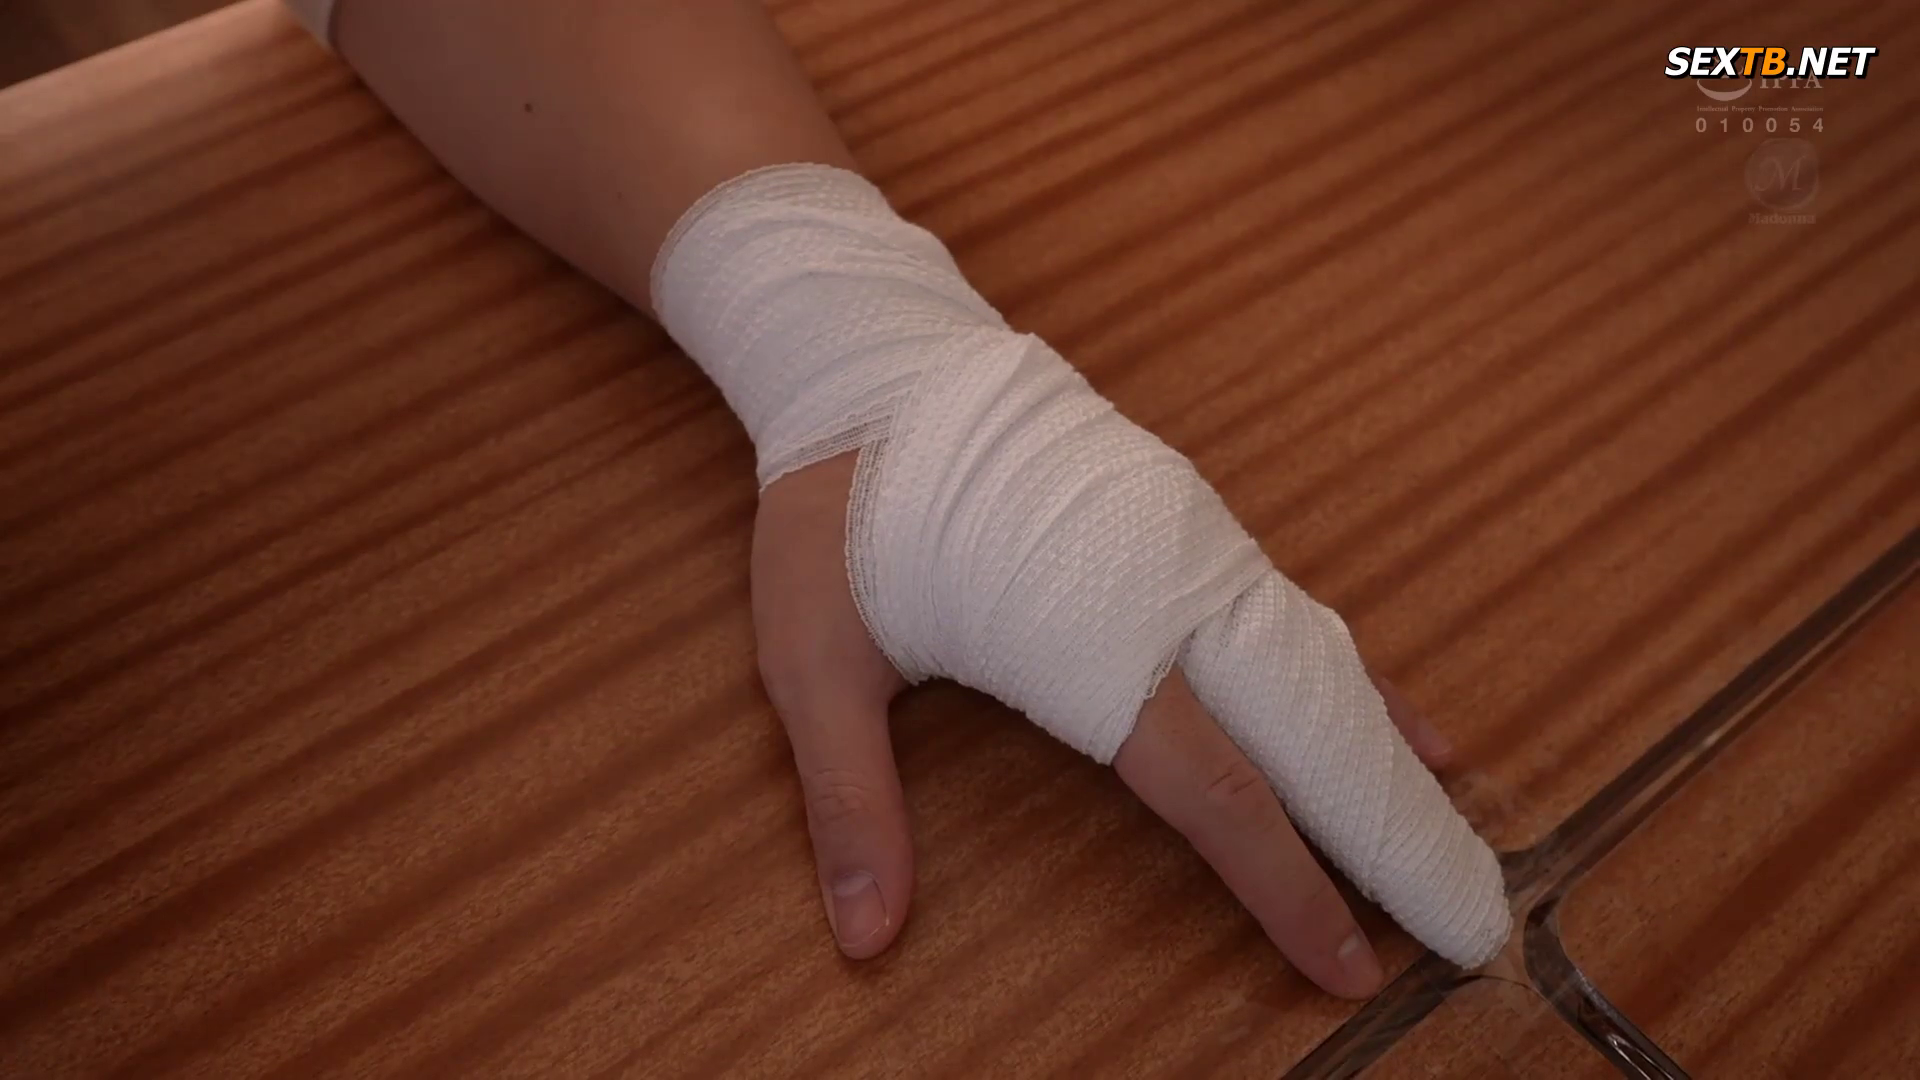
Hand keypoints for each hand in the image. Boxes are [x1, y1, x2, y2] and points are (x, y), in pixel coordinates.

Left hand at [751, 450, 1459, 998]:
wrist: (871, 359)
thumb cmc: (834, 513)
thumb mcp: (814, 660)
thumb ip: (853, 799)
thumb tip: (865, 938)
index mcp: (1094, 646)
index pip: (1220, 793)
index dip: (1291, 886)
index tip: (1354, 966)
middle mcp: (1171, 595)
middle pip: (1311, 734)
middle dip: (1392, 833)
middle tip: (1468, 920)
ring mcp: (1192, 547)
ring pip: (1321, 670)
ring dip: (1389, 762)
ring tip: (1456, 838)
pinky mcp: (1189, 520)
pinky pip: (1297, 614)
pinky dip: (1360, 683)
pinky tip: (1399, 723)